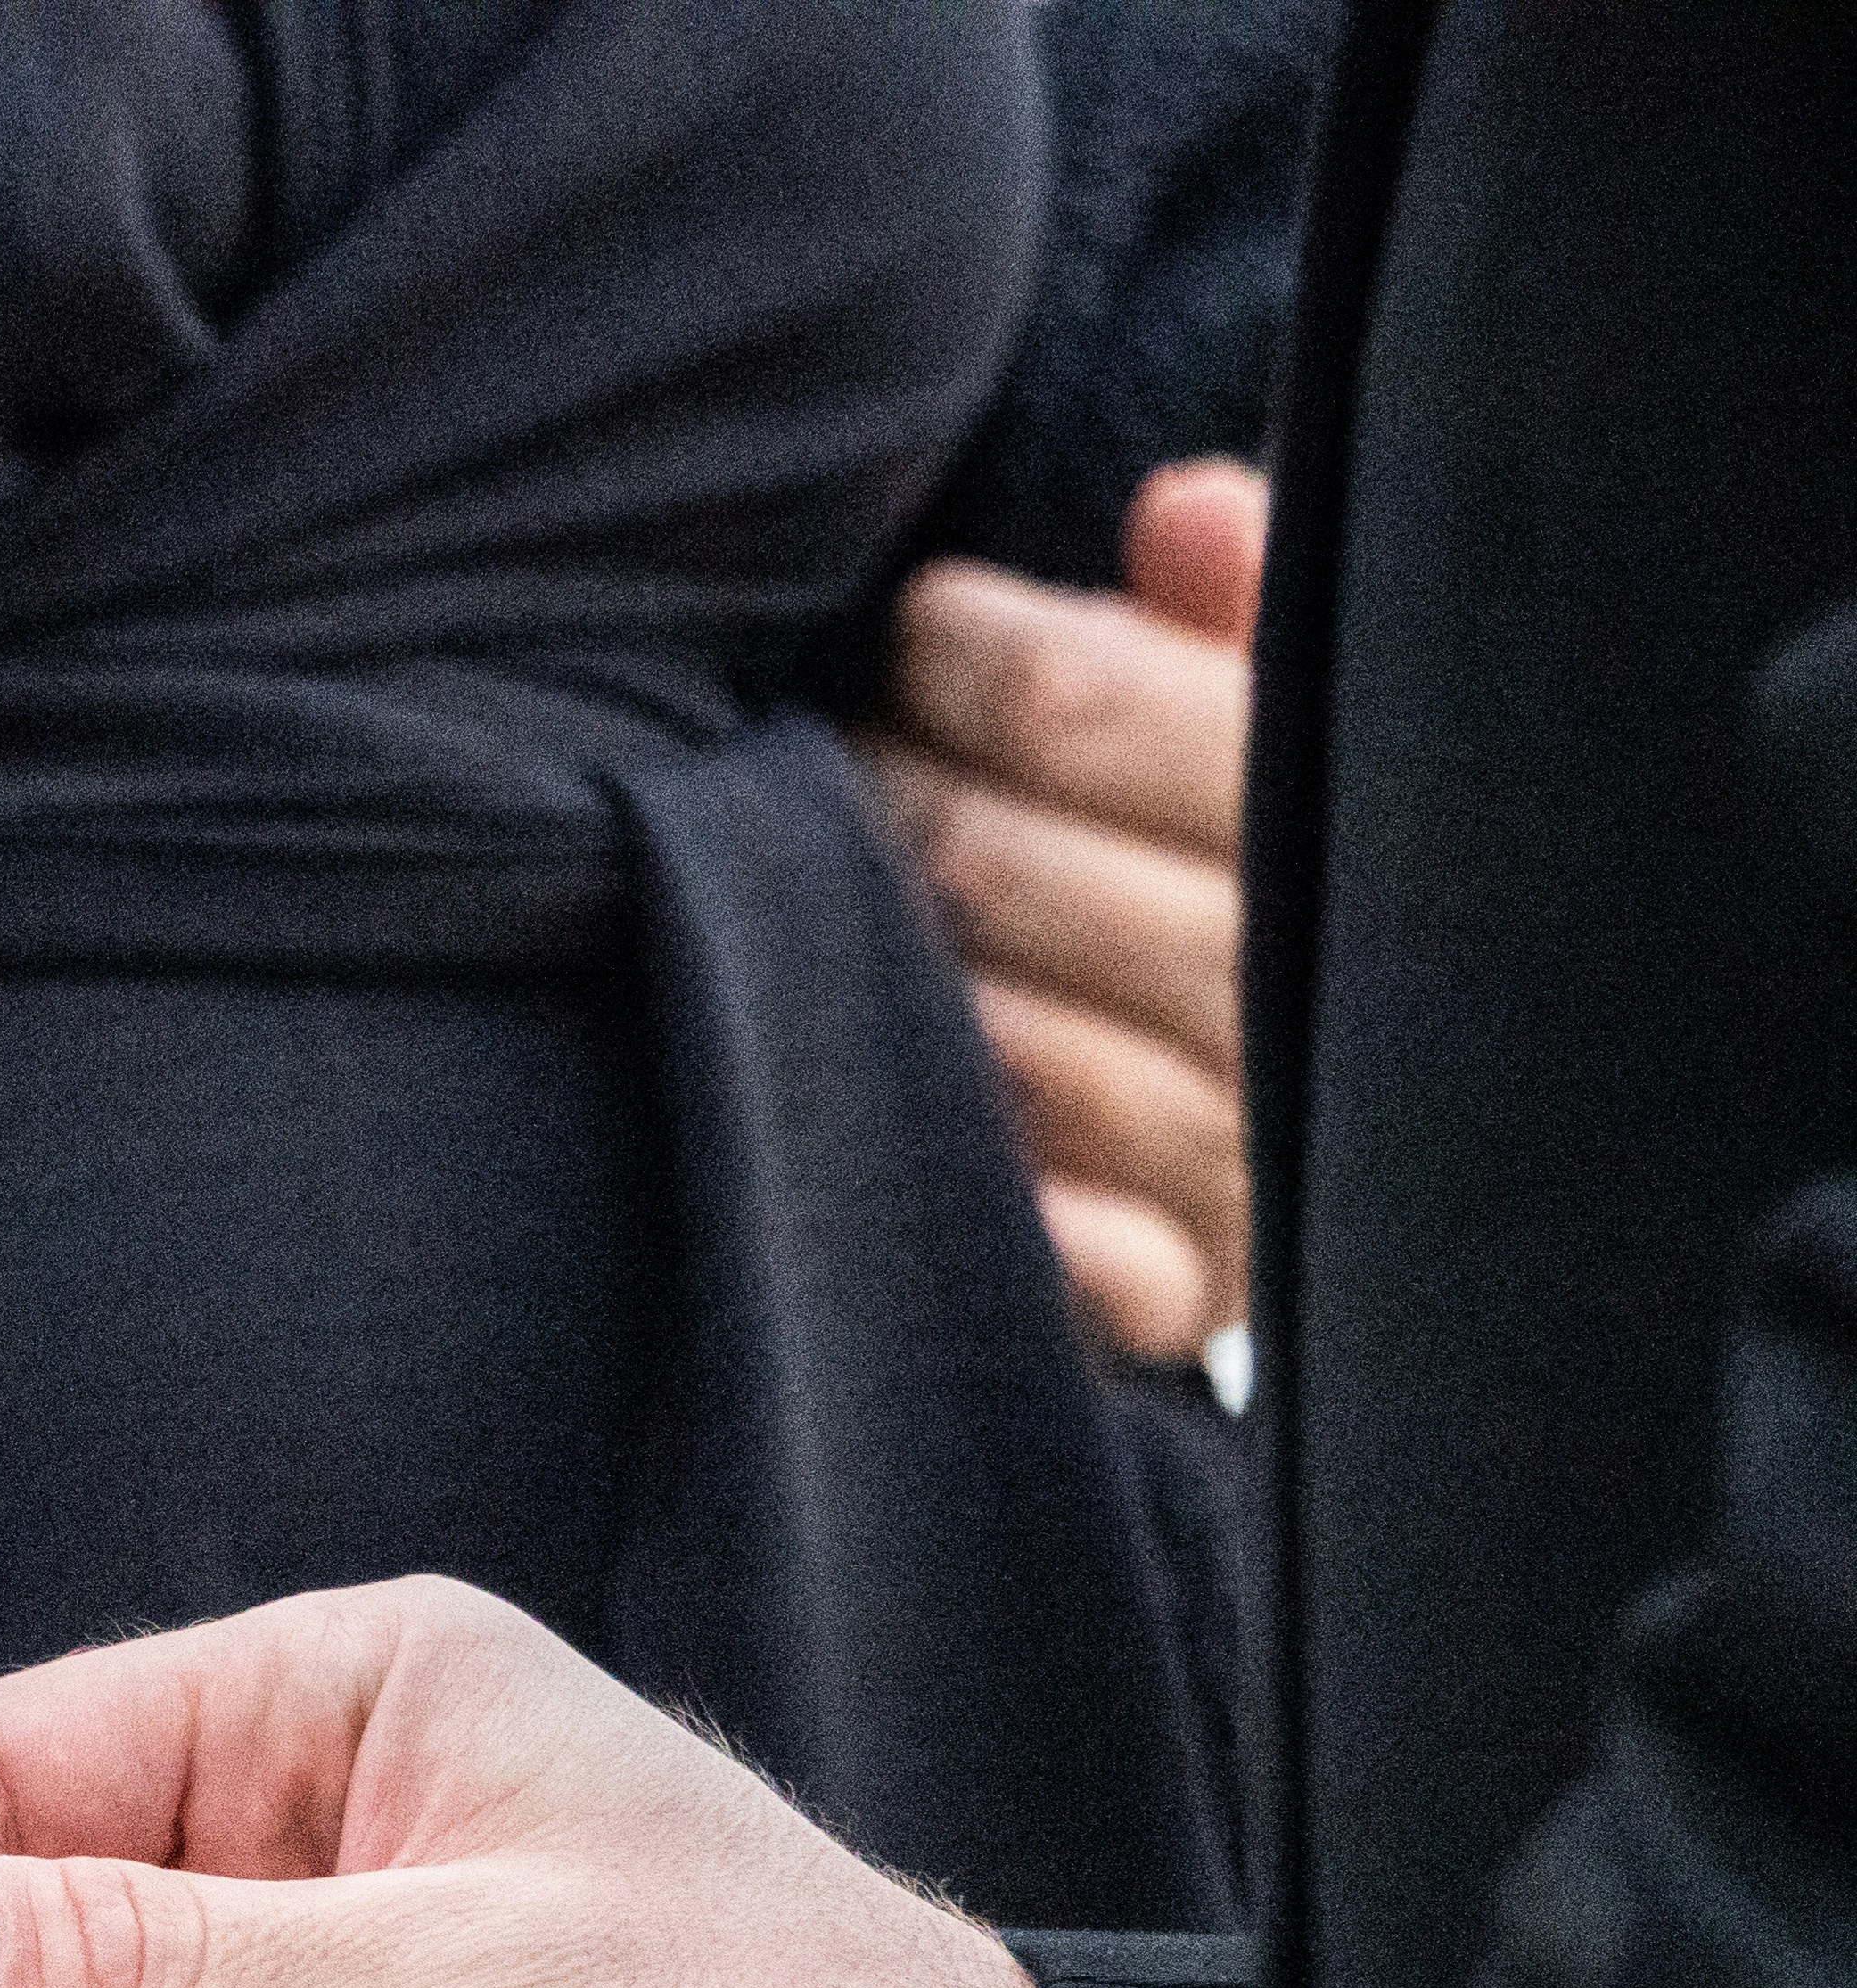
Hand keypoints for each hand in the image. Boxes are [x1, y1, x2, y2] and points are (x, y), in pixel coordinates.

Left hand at [855, 455, 1268, 1361]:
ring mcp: (1246, 1163)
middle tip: (843, 770)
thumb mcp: (1260, 711)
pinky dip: (1029, 1223)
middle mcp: (1304, 1005)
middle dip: (896, 804)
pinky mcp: (1184, 1294)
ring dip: (895, 986)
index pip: (1089, 707)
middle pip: (1005, 871)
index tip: (925, 635)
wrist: (1339, 1121)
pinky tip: (951, 1155)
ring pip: (1016, 1053)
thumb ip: (1227, 619)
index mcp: (1342, 829)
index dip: (974, 656)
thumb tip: (1185, 510)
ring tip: (828, 918)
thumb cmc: (1242, 858)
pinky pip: (1094, 1267)